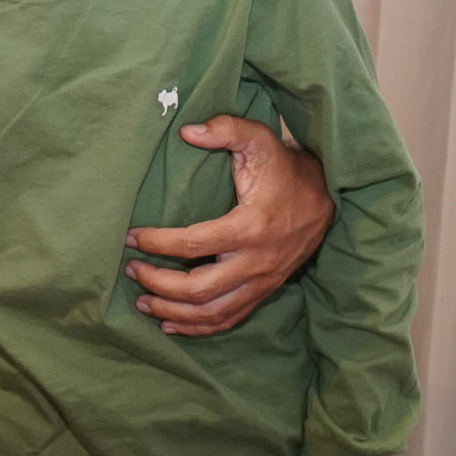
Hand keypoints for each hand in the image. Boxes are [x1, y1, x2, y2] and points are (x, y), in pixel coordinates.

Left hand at [123, 115, 333, 334]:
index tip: (131, 237)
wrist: (325, 196)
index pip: (194, 244)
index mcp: (250, 226)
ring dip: (173, 311)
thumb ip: (226, 129)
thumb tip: (187, 131)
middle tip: (130, 270)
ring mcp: (262, 281)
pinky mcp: (264, 291)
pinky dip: (199, 327)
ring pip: (212, 311)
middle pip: (199, 289)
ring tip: (141, 301)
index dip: (157, 243)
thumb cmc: (283, 167)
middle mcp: (256, 262)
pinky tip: (172, 323)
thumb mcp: (259, 139)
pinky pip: (230, 318)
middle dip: (158, 283)